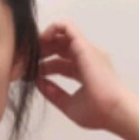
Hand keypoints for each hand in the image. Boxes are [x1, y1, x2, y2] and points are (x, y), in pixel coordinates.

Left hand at [36, 20, 137, 139]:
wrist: (113, 110)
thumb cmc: (97, 111)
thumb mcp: (68, 105)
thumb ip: (54, 93)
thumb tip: (38, 83)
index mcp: (83, 72)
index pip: (59, 64)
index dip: (43, 67)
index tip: (28, 75)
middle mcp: (85, 59)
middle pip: (59, 49)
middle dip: (41, 52)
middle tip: (26, 61)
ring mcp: (85, 51)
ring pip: (61, 36)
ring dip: (44, 40)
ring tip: (31, 51)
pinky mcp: (83, 46)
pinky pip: (67, 27)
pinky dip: (52, 28)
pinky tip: (40, 39)